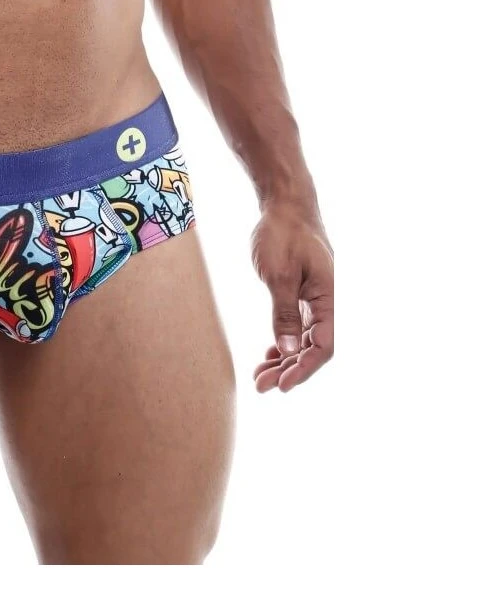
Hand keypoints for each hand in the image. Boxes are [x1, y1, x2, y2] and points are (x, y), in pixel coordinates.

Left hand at [250, 200, 333, 391]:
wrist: (286, 204)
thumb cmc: (284, 234)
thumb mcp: (279, 274)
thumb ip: (284, 313)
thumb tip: (288, 350)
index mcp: (330, 297)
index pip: (323, 345)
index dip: (303, 368)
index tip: (281, 385)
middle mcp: (329, 301)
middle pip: (315, 347)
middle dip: (290, 369)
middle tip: (261, 386)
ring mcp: (318, 298)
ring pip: (306, 338)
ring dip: (285, 358)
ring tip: (261, 375)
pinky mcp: (305, 293)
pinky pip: (300, 325)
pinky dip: (286, 341)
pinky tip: (270, 354)